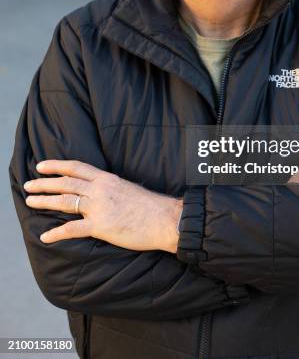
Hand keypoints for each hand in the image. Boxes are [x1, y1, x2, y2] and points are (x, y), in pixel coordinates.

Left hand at [23, 159, 182, 252]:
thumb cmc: (152, 207)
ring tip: (30, 202)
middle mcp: (100, 189)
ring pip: (65, 201)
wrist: (165, 219)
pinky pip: (72, 229)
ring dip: (45, 201)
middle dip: (44, 183)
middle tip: (29, 185)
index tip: (42, 166)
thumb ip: (112, 190)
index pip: (77, 167)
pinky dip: (56, 233)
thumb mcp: (129, 189)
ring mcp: (99, 207)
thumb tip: (101, 193)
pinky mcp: (101, 226)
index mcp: (107, 179)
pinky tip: (45, 237)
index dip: (57, 165)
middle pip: (66, 183)